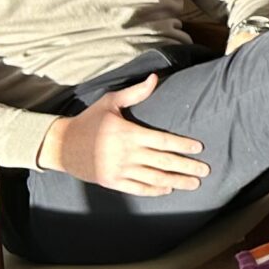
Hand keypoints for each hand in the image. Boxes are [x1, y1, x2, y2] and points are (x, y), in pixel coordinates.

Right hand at [38, 74, 209, 196]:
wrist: (62, 145)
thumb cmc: (90, 120)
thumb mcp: (110, 102)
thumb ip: (136, 93)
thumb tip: (156, 77)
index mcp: (129, 133)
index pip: (163, 141)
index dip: (183, 145)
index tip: (199, 148)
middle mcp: (127, 154)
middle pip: (164, 162)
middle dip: (187, 166)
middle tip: (206, 170)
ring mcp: (120, 170)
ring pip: (154, 178)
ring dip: (177, 181)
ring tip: (194, 184)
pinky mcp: (112, 182)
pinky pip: (138, 188)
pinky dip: (154, 190)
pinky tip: (168, 189)